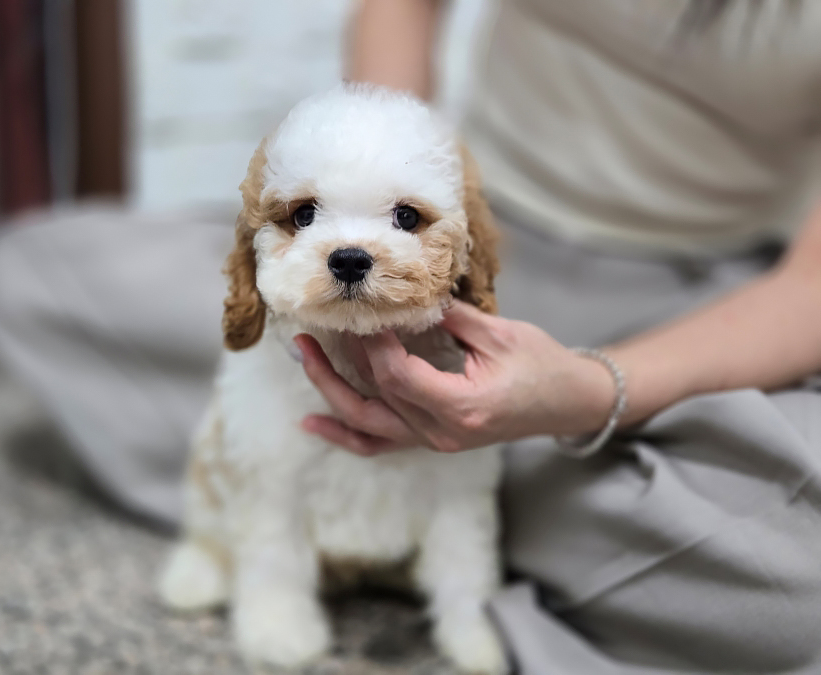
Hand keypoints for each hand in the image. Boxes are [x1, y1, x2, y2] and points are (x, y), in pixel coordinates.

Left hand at [295, 301, 615, 455]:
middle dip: (334, 370)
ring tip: (305, 363)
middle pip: (373, 403)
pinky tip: (314, 424)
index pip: (396, 376)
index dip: (372, 344)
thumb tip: (404, 294)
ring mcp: (435, 442)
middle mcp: (442, 433)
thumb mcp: (498, 333)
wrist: (568, 403)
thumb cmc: (542, 365)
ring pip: (369, 427)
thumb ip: (447, 316)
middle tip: (305, 339)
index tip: (361, 312)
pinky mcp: (432, 440)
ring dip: (332, 396)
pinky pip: (381, 443)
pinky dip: (346, 434)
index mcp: (460, 406)